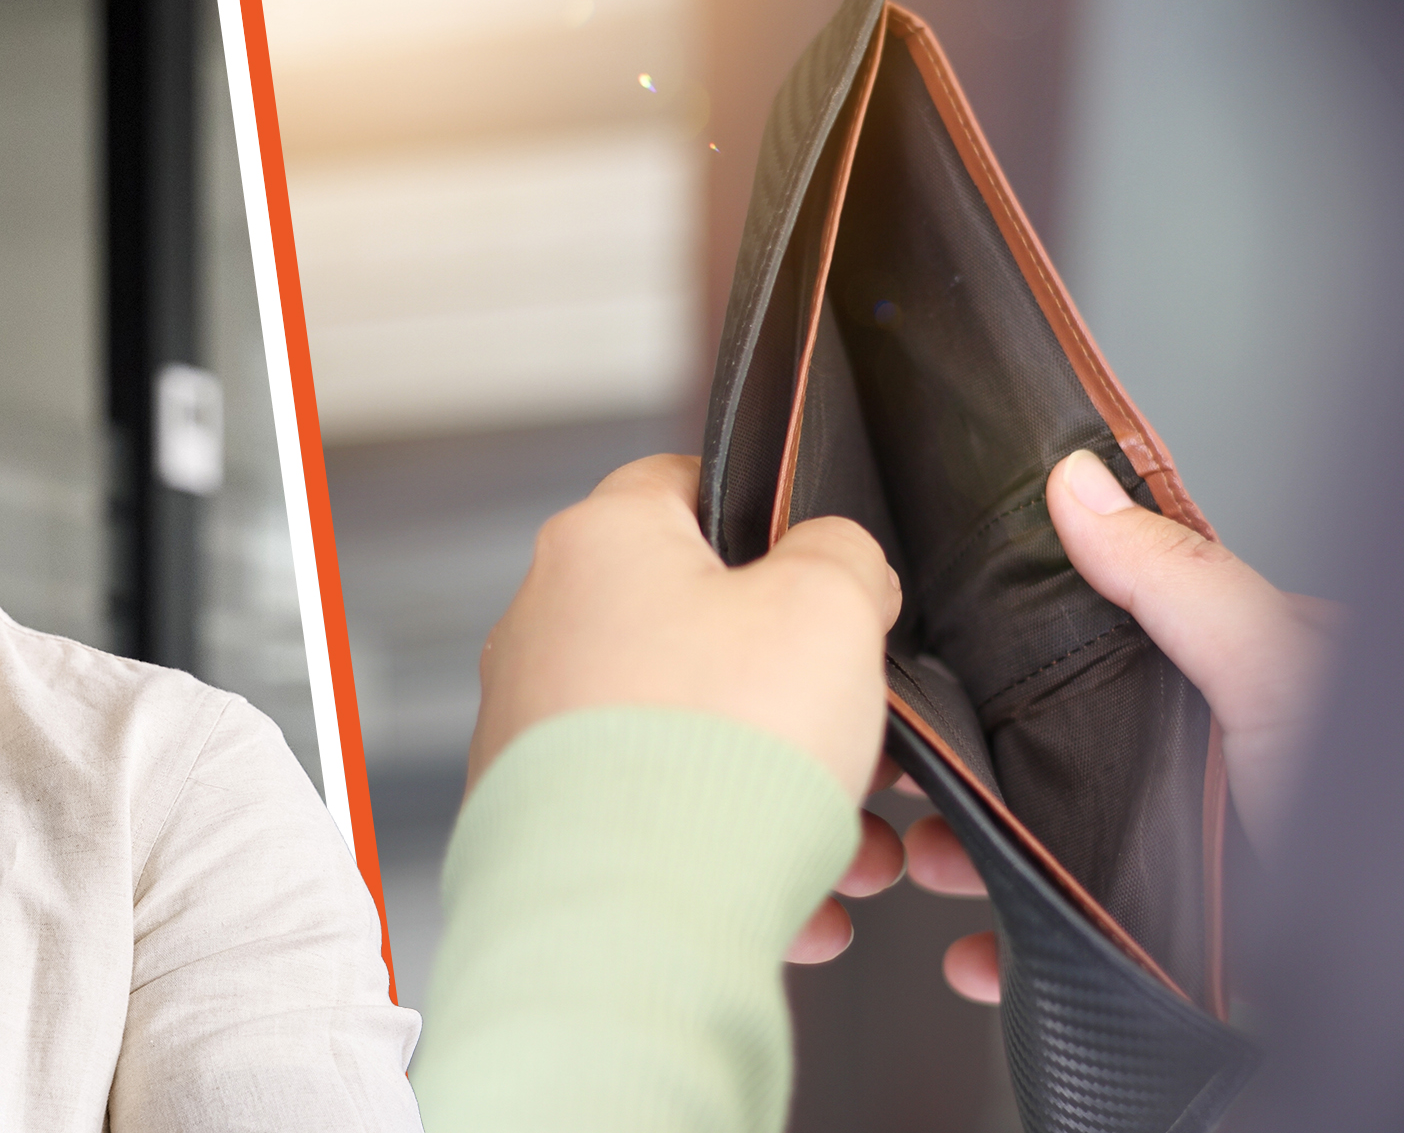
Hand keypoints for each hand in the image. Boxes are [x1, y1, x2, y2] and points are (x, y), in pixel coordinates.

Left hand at [471, 453, 902, 959]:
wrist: (627, 918)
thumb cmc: (714, 753)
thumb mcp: (827, 606)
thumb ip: (842, 557)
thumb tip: (836, 561)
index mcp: (599, 545)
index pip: (682, 485)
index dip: (767, 512)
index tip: (819, 561)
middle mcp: (545, 630)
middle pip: (702, 635)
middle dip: (801, 692)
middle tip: (867, 734)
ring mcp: (536, 735)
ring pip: (693, 746)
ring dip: (790, 792)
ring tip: (862, 852)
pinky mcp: (542, 827)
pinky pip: (659, 828)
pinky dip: (735, 857)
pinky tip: (805, 907)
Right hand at [910, 448, 1337, 1002]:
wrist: (1398, 984)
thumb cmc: (1380, 826)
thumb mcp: (1281, 674)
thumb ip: (1178, 583)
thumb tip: (1077, 485)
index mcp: (1224, 682)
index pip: (1090, 637)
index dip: (1001, 645)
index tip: (925, 657)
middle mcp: (1193, 767)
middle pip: (1043, 749)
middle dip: (962, 766)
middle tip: (905, 770)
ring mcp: (1172, 860)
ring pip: (1036, 847)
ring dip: (965, 859)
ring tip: (930, 859)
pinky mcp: (1157, 949)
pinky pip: (1058, 948)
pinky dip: (1000, 955)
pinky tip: (973, 952)